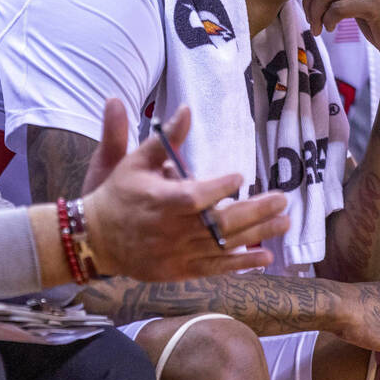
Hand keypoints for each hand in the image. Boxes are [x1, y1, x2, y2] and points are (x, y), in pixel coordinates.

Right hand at [81, 99, 291, 280]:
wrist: (94, 239)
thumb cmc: (117, 194)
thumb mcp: (134, 160)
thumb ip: (164, 138)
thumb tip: (186, 108)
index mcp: (159, 201)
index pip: (193, 197)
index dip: (218, 189)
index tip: (240, 177)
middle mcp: (171, 230)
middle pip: (218, 223)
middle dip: (254, 211)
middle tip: (281, 200)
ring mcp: (177, 253)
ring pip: (223, 246)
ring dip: (257, 235)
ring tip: (284, 223)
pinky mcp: (180, 270)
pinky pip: (215, 268)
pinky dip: (241, 263)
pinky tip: (266, 256)